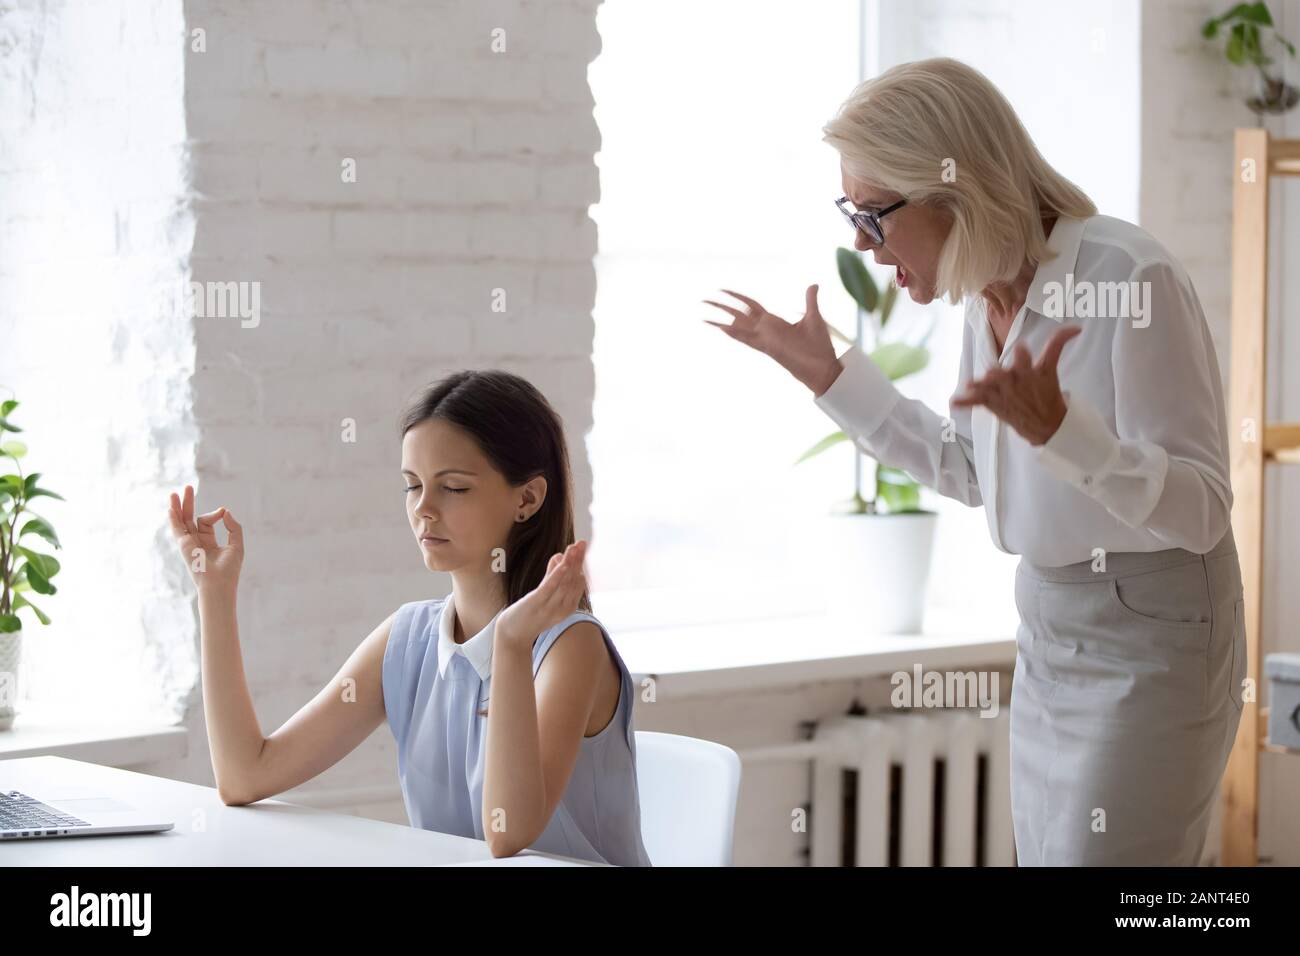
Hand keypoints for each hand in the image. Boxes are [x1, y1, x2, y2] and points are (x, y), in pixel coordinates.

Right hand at [167, 484, 243, 594]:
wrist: (219, 584)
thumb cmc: (229, 569)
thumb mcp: (236, 544)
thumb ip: (233, 526)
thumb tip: (225, 510)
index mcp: (207, 542)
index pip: (206, 521)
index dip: (216, 514)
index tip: (223, 513)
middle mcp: (195, 542)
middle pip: (189, 519)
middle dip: (188, 503)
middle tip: (188, 488)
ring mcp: (188, 544)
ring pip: (181, 522)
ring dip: (178, 507)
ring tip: (174, 493)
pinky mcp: (184, 546)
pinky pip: (177, 530)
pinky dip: (174, 519)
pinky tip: (171, 508)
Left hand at [495, 540, 588, 649]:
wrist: (512, 636)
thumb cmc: (530, 615)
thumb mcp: (545, 595)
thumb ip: (551, 576)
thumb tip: (559, 555)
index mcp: (568, 608)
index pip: (578, 583)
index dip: (580, 564)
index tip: (581, 547)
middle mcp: (562, 608)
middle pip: (573, 580)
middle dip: (578, 560)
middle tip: (583, 542)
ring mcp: (550, 607)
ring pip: (564, 582)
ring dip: (570, 563)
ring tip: (575, 547)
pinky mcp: (536, 604)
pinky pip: (550, 588)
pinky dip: (557, 575)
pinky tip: (563, 563)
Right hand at [703, 285, 842, 395]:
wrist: (825, 368)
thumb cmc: (819, 347)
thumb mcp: (814, 317)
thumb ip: (810, 300)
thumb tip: (813, 285)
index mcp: (774, 322)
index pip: (751, 306)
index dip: (737, 296)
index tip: (723, 289)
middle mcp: (766, 330)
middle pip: (738, 314)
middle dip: (722, 306)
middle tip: (704, 300)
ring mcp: (765, 339)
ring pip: (738, 327)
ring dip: (721, 321)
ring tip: (704, 316)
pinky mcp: (768, 347)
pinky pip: (748, 339)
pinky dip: (735, 334)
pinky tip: (722, 328)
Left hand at [952, 324, 1081, 445]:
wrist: (1045, 424)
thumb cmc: (1046, 392)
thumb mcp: (1051, 368)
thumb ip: (1058, 345)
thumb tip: (1077, 327)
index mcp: (1028, 372)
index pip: (1026, 359)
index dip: (1023, 354)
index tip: (1022, 348)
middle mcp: (1013, 382)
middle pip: (1001, 375)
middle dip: (997, 374)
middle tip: (992, 373)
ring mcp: (1001, 394)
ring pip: (987, 388)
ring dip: (980, 387)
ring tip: (970, 385)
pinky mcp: (992, 403)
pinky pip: (975, 402)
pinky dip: (965, 402)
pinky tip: (953, 402)